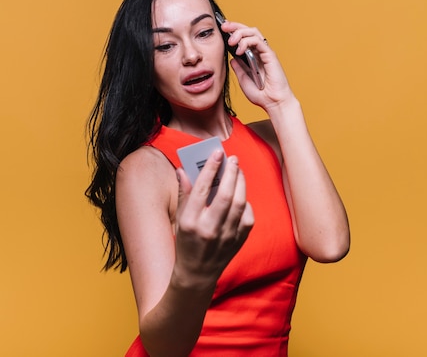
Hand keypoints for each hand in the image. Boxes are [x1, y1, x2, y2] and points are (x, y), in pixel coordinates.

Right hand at [172, 151, 253, 289]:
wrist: (197, 273)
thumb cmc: (186, 242)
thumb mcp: (179, 219)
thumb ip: (183, 194)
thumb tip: (182, 170)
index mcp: (189, 222)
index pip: (201, 190)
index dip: (210, 169)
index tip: (217, 154)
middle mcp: (208, 229)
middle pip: (224, 195)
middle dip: (231, 173)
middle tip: (233, 159)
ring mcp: (225, 237)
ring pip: (239, 204)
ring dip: (241, 184)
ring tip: (238, 171)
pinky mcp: (238, 241)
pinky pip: (247, 217)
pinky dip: (246, 203)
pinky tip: (241, 195)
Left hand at [220, 20, 296, 110]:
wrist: (273, 103)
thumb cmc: (261, 94)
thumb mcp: (243, 80)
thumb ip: (238, 68)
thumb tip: (231, 58)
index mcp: (253, 56)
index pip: (244, 37)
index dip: (233, 30)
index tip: (222, 28)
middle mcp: (260, 52)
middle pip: (248, 30)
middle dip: (235, 26)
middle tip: (224, 26)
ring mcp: (265, 53)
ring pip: (254, 32)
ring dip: (240, 33)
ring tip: (231, 41)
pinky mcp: (270, 55)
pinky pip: (258, 42)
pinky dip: (247, 42)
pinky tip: (239, 51)